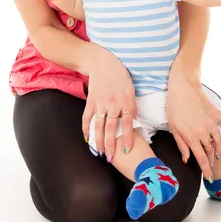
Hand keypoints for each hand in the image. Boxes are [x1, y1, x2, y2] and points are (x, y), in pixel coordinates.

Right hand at [82, 45, 135, 161]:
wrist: (103, 63)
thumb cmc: (120, 77)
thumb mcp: (131, 91)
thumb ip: (131, 107)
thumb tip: (134, 123)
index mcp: (126, 102)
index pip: (128, 124)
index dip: (126, 138)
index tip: (126, 150)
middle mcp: (113, 104)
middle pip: (111, 129)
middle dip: (111, 145)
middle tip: (111, 158)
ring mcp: (101, 103)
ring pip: (99, 126)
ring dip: (99, 141)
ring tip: (100, 152)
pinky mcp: (91, 101)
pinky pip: (87, 118)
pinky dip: (86, 129)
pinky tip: (87, 139)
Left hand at [167, 58, 220, 179]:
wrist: (182, 88)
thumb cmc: (174, 108)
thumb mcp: (173, 128)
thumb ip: (182, 145)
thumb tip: (187, 159)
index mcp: (192, 137)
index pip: (201, 158)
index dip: (206, 170)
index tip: (209, 178)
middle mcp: (204, 132)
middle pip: (211, 151)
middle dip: (211, 160)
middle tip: (210, 165)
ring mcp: (211, 122)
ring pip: (218, 140)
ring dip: (218, 149)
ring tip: (216, 154)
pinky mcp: (215, 113)